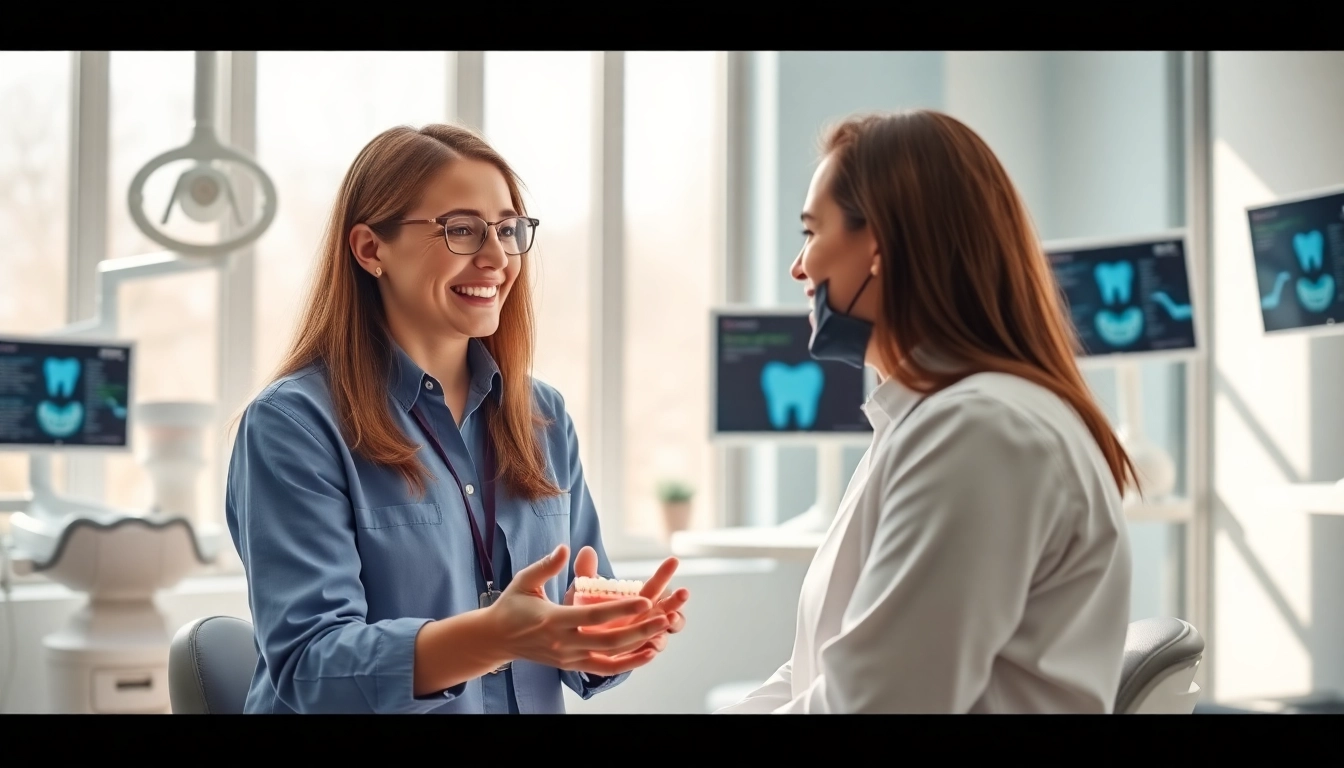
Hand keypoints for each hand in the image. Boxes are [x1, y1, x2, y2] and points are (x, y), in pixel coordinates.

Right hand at [486, 545, 668, 676]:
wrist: (496, 639)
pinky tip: (646, 654)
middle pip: (608, 641)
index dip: (621, 609)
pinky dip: (626, 664)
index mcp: (552, 620)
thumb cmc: (511, 605)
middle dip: (639, 630)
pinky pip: (603, 668)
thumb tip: (566, 548)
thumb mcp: (525, 581)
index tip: (645, 599)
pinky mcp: (571, 666)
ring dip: (638, 648)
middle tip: (664, 617)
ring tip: (662, 635)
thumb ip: (547, 565)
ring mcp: (568, 658)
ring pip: (609, 658)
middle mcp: (562, 643)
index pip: (592, 615)